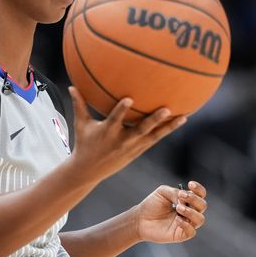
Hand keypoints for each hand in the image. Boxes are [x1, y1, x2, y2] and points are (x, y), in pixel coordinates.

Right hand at [67, 86, 186, 183]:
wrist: (89, 170)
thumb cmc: (84, 143)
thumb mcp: (81, 125)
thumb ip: (79, 104)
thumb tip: (72, 86)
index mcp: (107, 131)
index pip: (115, 119)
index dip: (122, 110)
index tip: (129, 99)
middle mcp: (122, 140)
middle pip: (140, 130)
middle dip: (153, 120)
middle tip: (166, 109)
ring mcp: (132, 147)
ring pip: (153, 136)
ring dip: (168, 127)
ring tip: (183, 116)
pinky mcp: (138, 151)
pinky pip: (155, 139)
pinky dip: (166, 130)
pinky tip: (180, 120)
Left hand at [135, 181, 206, 243]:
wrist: (140, 219)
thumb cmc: (152, 204)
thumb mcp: (162, 192)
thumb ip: (175, 193)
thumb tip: (184, 200)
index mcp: (187, 200)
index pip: (200, 194)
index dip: (199, 189)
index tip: (190, 184)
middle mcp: (190, 212)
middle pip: (202, 205)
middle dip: (194, 199)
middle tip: (181, 196)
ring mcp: (187, 223)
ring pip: (200, 219)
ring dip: (191, 212)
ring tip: (178, 208)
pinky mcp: (181, 235)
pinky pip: (191, 231)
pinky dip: (186, 225)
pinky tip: (177, 220)